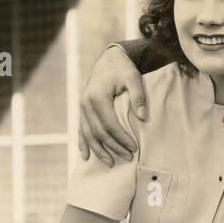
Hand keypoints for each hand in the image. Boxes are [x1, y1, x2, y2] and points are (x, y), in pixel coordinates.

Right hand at [78, 45, 144, 166]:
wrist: (109, 59)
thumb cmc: (123, 69)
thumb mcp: (133, 77)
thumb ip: (138, 96)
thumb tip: (142, 117)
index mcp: (97, 96)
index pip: (110, 124)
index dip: (122, 138)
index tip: (134, 147)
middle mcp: (86, 103)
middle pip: (99, 132)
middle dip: (114, 147)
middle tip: (128, 157)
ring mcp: (82, 107)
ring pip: (88, 134)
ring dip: (99, 150)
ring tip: (111, 163)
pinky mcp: (82, 110)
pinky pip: (81, 130)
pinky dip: (83, 143)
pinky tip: (86, 156)